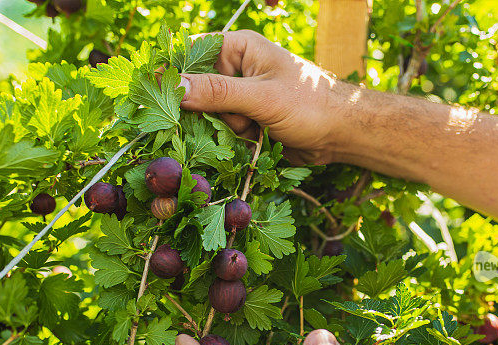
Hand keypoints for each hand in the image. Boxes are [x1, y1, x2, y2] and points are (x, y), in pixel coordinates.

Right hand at [178, 30, 352, 164]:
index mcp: (238, 49)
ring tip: (253, 131)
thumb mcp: (263, 98)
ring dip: (225, 131)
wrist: (341, 134)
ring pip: (208, 117)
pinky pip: (223, 133)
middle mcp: (236, 70)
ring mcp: (240, 97)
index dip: (172, 74)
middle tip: (232, 121)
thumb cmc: (311, 105)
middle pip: (195, 91)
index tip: (156, 95)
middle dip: (208, 112)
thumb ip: (218, 93)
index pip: (191, 54)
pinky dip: (233, 142)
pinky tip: (254, 142)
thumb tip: (174, 86)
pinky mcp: (246, 120)